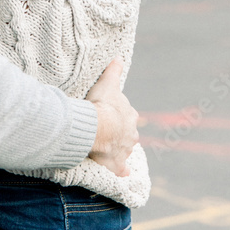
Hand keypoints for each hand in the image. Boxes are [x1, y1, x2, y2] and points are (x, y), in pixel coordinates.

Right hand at [86, 60, 138, 177]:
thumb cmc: (102, 104)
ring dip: (119, 149)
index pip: (128, 114)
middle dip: (121, 133)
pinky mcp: (116, 163)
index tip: (110, 113)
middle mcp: (131, 134)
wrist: (98, 126)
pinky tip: (123, 173)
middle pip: (128, 133)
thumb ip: (113, 70)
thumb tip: (118, 57)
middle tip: (108, 131)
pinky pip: (120, 168)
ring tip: (108, 147)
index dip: (119, 114)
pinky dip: (122, 170)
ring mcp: (124, 150)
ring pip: (125, 150)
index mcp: (130, 115)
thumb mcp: (108, 83)